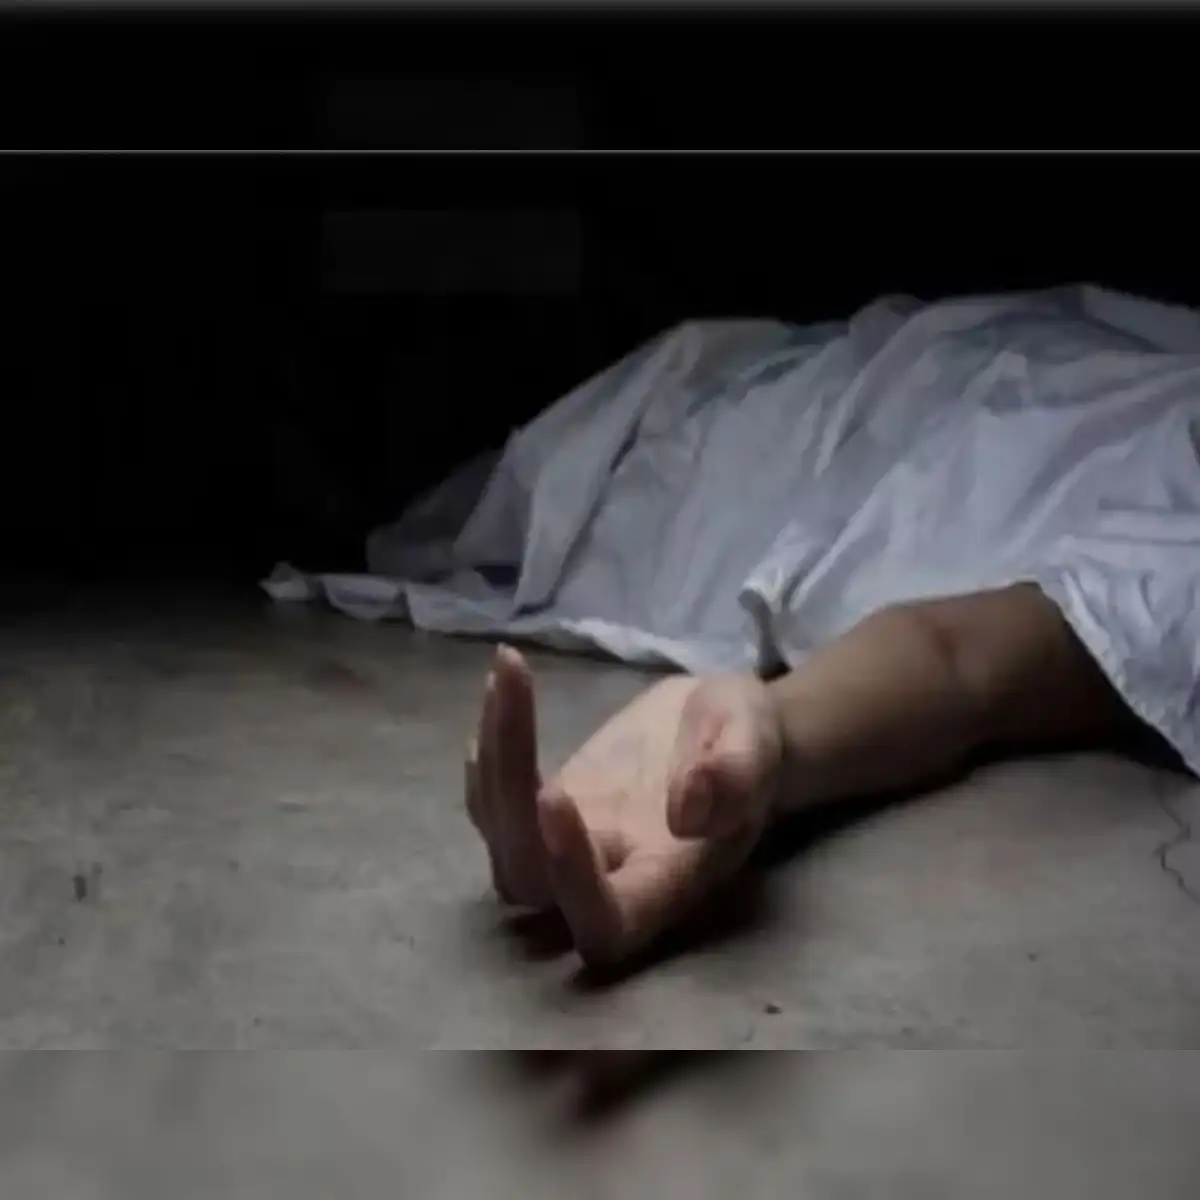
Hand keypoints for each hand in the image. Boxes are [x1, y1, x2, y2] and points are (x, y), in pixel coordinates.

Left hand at [465, 646, 784, 966]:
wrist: (724, 728)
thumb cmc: (750, 737)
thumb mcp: (756, 739)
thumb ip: (736, 773)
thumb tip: (686, 812)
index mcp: (666, 883)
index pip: (605, 922)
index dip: (571, 881)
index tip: (556, 794)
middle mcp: (607, 880)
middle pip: (527, 883)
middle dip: (507, 798)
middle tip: (518, 693)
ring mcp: (567, 848)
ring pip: (500, 842)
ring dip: (494, 761)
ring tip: (510, 673)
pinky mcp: (544, 812)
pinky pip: (492, 804)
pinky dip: (486, 752)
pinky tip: (500, 691)